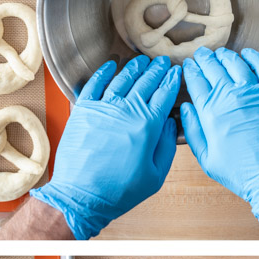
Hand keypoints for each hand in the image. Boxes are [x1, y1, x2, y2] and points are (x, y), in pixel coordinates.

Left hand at [29, 54, 179, 238]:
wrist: (82, 196)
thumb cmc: (120, 190)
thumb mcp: (156, 175)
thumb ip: (168, 146)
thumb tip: (172, 124)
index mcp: (148, 126)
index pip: (165, 94)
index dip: (172, 80)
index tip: (176, 71)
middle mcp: (127, 111)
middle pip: (146, 82)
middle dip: (156, 70)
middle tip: (161, 62)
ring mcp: (103, 109)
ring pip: (122, 79)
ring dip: (134, 68)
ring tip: (141, 62)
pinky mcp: (83, 111)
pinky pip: (94, 84)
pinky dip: (104, 72)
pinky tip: (111, 66)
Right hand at [180, 47, 258, 220]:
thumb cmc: (242, 171)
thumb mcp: (206, 157)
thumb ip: (192, 130)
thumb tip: (186, 110)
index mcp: (210, 112)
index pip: (196, 81)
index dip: (190, 70)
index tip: (188, 65)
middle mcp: (230, 96)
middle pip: (213, 67)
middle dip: (205, 59)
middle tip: (202, 55)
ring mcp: (255, 91)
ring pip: (236, 63)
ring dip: (226, 56)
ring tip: (221, 54)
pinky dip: (254, 57)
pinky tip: (248, 55)